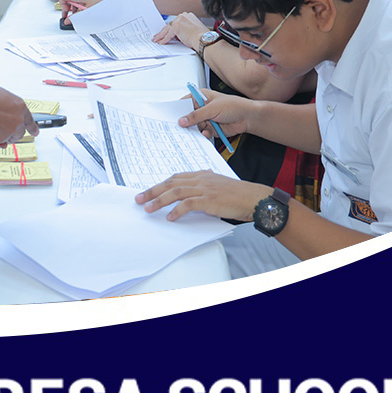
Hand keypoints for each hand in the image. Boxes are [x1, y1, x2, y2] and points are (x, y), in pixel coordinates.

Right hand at [0, 85, 39, 147]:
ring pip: (9, 138)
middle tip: (4, 129)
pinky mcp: (1, 140)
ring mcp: (11, 131)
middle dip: (13, 132)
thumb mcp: (0, 95)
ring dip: (3, 135)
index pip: (30, 120)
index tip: (35, 132)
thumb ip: (7, 104)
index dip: (32, 128)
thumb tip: (6, 106)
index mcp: (20, 107)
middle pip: (20, 132)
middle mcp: (18, 120)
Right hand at [58, 0, 117, 17]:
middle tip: (75, 16)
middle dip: (71, 9)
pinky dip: (85, 4)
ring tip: (85, 13)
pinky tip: (91, 10)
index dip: (62, 5)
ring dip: (78, 7)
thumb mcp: (88, 12)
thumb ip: (76, 16)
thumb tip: (69, 20)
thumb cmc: (105, 1)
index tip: (66, 13)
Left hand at [136, 171, 268, 222]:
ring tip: (148, 209)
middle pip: (170, 183)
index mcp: (201, 174)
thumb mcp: (218, 184)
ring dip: (159, 201)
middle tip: (139, 199)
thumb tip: (194, 189)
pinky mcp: (208, 200)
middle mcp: (200, 179)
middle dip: (152, 191)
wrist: (253, 198)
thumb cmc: (237, 194)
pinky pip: (188, 204)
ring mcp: (204, 189)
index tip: (148, 191)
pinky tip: (170, 217)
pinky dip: (177, 211)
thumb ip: (205, 184)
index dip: (160, 184)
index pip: (175, 177)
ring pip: (175, 192)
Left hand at [153, 11, 205, 49]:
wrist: (204, 38)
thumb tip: (177, 36)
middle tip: (158, 36)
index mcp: (188, 16)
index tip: (166, 31)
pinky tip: (161, 42)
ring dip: (161, 35)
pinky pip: (168, 35)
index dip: (170, 28)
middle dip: (163, 31)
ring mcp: (179, 21)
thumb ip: (184, 30)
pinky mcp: (176, 27)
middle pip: (170, 25)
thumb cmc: (201, 36)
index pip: (176, 22)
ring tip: (157, 39)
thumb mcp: (193, 30)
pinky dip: (164, 39)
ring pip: (167, 29)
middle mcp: (183, 16)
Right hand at [178, 88, 257, 135]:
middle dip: (187, 123)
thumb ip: (196, 115)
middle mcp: (202, 107)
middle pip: (188, 116)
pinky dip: (205, 134)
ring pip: (195, 126)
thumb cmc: (233, 106)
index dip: (178, 110)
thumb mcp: (212, 109)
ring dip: (197, 129)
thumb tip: (182, 120)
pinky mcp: (211, 127)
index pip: (184, 102)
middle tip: (182, 128)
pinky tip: (208, 132)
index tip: (171, 118)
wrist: (248, 118)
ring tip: (201, 129)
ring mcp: (206, 118)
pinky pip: (203, 132)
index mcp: (201, 97)